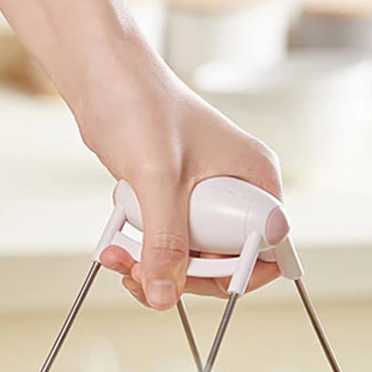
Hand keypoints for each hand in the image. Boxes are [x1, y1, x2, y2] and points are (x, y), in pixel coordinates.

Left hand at [76, 54, 282, 308]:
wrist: (102, 75)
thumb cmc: (141, 104)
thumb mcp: (158, 181)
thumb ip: (165, 243)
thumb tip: (164, 296)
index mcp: (255, 179)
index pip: (269, 248)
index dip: (238, 274)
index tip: (196, 282)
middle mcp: (237, 191)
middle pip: (225, 261)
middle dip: (181, 275)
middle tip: (143, 272)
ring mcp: (206, 198)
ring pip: (191, 257)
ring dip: (154, 267)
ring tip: (121, 258)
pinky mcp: (176, 201)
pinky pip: (168, 242)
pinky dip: (142, 251)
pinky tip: (117, 241)